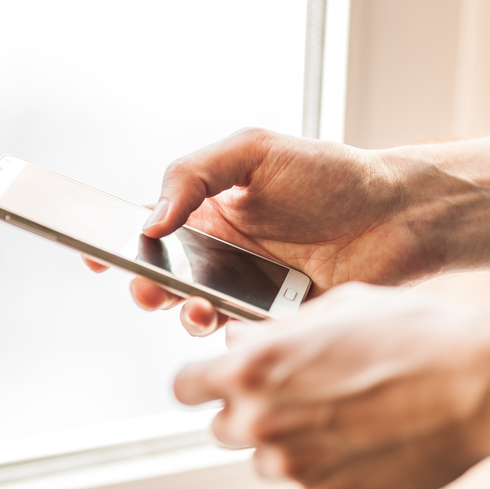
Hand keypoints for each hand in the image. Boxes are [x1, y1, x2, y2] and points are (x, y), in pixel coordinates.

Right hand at [90, 128, 428, 334]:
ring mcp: (249, 290)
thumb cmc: (330, 173)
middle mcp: (223, 254)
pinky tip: (238, 322)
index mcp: (211, 211)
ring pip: (198, 314)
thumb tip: (150, 219)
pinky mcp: (277, 321)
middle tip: (149, 287)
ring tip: (199, 307)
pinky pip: (241, 337)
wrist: (398, 214)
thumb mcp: (255, 151)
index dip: (116, 241)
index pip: (150, 228)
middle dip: (147, 286)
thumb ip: (194, 173)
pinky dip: (230, 337)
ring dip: (186, 314)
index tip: (91, 253)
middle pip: (165, 278)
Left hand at [173, 283, 489, 488]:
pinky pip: (310, 482)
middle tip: (292, 392)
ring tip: (340, 414)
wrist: (476, 383)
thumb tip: (258, 340)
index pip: (185, 385)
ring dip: (288, 440)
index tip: (213, 381)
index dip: (202, 380)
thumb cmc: (417, 335)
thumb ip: (283, 330)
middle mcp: (265, 419)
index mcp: (256, 365)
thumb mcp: (339, 305)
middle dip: (248, 409)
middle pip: (222, 426)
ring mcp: (296, 466)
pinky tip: (366, 436)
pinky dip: (328, 464)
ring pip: (265, 459)